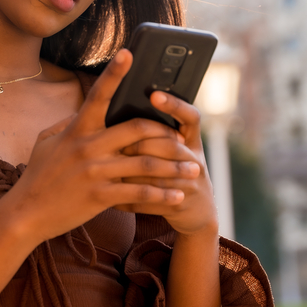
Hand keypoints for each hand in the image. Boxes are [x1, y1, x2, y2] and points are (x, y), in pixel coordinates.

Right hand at [3, 49, 200, 243]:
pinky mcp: (100, 196)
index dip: (114, 72)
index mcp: (76, 130)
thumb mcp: (45, 142)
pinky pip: (139, 192)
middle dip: (165, 133)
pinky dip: (162, 195)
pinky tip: (178, 196)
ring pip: (145, 164)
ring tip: (194, 170)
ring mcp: (95, 172)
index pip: (98, 95)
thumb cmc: (37, 175)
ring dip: (174, 167)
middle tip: (183, 139)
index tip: (129, 53)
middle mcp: (88, 147)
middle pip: (136, 129)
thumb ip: (66, 123)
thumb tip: (82, 110)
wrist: (26, 212)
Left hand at [118, 91, 218, 235]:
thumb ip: (154, 133)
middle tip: (117, 144)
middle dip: (141, 145)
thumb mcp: (174, 150)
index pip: (189, 116)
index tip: (154, 95)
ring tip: (108, 170)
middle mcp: (194, 158)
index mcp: (191, 140)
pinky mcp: (180, 204)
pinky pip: (150, 200)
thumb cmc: (174, 172)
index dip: (174, 105)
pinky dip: (128, 199)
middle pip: (170, 146)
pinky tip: (110, 198)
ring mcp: (191, 182)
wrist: (197, 211)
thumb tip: (118, 106)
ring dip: (131, 173)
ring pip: (157, 175)